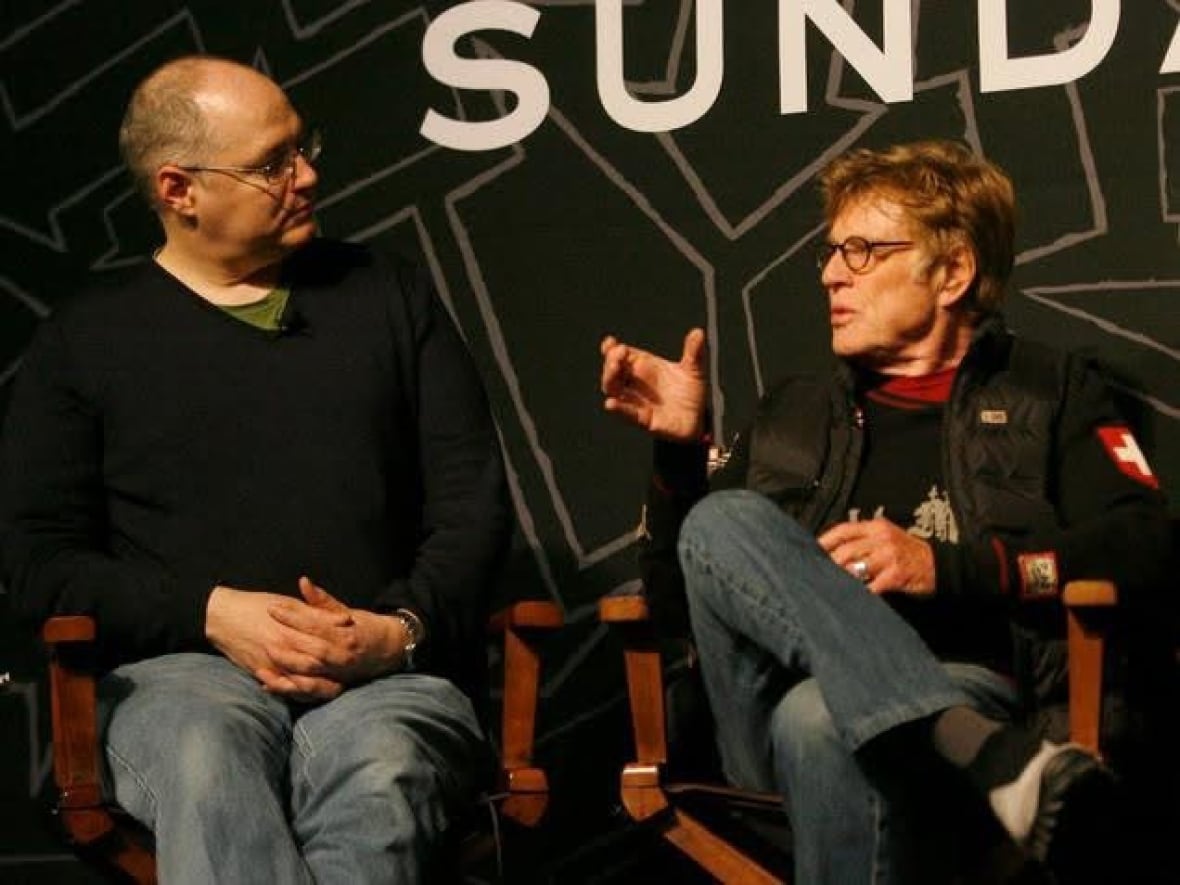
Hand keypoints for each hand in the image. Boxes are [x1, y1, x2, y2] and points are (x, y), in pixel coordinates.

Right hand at [205, 584, 349, 701]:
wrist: (222, 616)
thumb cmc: (258, 605)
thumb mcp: (291, 603)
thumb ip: (319, 612)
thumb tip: (346, 620)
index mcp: (295, 627)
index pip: (326, 643)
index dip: (343, 649)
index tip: (357, 654)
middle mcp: (285, 647)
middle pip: (317, 666)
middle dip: (336, 674)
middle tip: (352, 677)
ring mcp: (272, 662)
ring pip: (302, 682)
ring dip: (320, 688)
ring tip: (335, 689)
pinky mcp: (261, 672)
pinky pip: (283, 688)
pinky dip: (297, 693)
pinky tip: (309, 694)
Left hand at [266, 577, 405, 685]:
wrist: (388, 651)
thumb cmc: (364, 627)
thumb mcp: (346, 611)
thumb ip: (322, 601)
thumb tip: (303, 582)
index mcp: (345, 634)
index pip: (314, 624)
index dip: (292, 616)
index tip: (273, 608)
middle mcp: (341, 656)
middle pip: (309, 649)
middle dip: (285, 640)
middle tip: (264, 632)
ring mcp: (337, 674)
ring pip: (306, 672)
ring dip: (283, 665)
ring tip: (263, 655)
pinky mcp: (332, 687)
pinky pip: (306, 691)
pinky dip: (287, 688)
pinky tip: (267, 683)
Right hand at [600, 328, 707, 441]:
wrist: (699, 419)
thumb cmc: (691, 393)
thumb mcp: (694, 369)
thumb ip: (694, 352)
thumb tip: (699, 332)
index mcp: (645, 366)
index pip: (622, 355)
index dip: (612, 349)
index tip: (610, 342)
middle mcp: (636, 382)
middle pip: (613, 370)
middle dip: (611, 361)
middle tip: (618, 354)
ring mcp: (637, 400)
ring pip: (613, 389)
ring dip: (610, 378)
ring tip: (614, 368)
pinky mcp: (643, 418)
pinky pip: (627, 413)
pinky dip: (619, 408)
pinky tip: (611, 403)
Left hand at [817, 518, 935, 594]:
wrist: (939, 564)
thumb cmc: (908, 552)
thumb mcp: (887, 537)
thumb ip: (863, 540)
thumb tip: (833, 550)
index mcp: (877, 527)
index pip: (844, 530)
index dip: (825, 540)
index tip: (812, 550)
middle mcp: (882, 539)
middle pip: (846, 550)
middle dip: (830, 564)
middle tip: (817, 573)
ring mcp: (889, 556)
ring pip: (856, 567)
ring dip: (842, 578)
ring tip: (831, 585)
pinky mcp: (896, 574)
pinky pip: (872, 585)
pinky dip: (860, 592)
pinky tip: (852, 597)